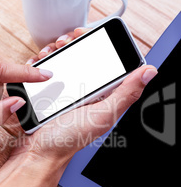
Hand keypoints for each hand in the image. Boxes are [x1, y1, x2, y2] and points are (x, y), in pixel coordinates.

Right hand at [11, 28, 157, 186]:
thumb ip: (125, 94)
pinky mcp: (50, 94)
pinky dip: (43, 63)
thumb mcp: (101, 115)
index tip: (88, 33)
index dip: (100, 42)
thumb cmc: (68, 139)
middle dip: (74, 42)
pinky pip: (48, 73)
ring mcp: (67, 92)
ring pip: (65, 61)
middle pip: (85, 57)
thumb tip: (149, 72)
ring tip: (50, 51)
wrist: (37, 152)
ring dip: (57, 50)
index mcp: (104, 95)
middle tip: (66, 41)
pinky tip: (39, 62)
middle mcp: (87, 92)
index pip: (109, 61)